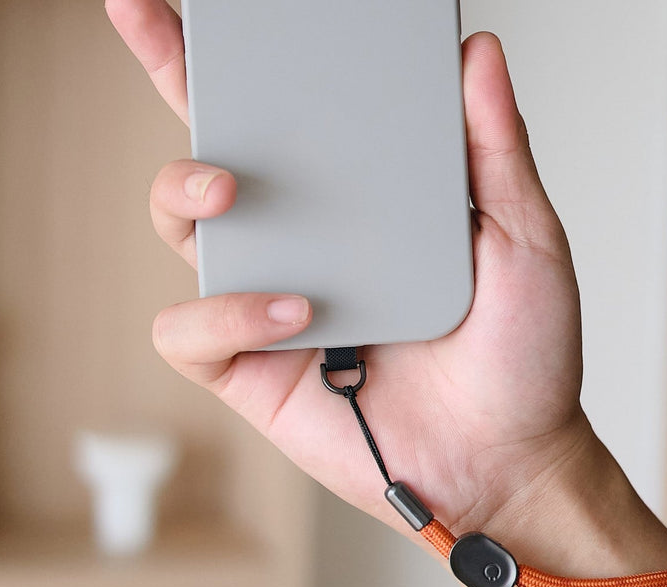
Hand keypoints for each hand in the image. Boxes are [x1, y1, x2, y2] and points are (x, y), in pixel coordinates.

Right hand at [107, 1, 590, 540]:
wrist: (509, 461)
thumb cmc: (520, 360)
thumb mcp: (522, 239)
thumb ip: (492, 151)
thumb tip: (477, 51)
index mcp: (363, 202)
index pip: (292, 113)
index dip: (246, 59)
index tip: (221, 7)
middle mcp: (305, 245)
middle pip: (215, 148)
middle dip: (169, 75)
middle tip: (144, 18)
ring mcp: (270, 306)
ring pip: (183, 230)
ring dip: (186, 192)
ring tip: (231, 188)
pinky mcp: (252, 373)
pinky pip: (191, 330)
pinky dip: (226, 311)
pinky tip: (291, 310)